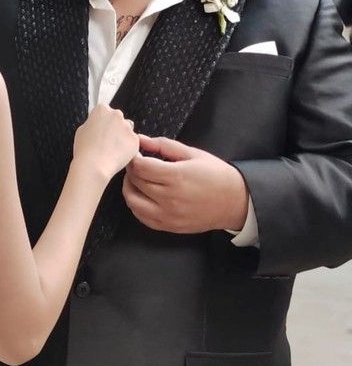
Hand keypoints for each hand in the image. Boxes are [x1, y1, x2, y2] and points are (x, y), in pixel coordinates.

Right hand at [73, 105, 139, 181]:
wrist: (94, 165)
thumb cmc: (85, 149)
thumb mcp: (81, 130)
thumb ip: (91, 123)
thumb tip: (95, 125)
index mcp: (102, 109)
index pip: (104, 110)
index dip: (101, 121)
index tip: (100, 129)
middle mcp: (116, 115)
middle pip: (117, 118)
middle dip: (114, 127)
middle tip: (106, 140)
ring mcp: (127, 127)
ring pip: (127, 130)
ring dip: (122, 137)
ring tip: (111, 149)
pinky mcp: (135, 139)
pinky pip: (132, 142)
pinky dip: (127, 148)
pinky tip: (117, 155)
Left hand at [122, 134, 248, 232]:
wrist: (235, 202)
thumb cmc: (215, 174)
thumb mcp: (192, 153)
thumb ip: (163, 145)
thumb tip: (141, 139)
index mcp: (176, 176)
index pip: (140, 167)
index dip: (133, 157)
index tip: (136, 153)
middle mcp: (170, 198)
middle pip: (135, 182)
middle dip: (131, 169)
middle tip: (136, 163)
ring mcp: (168, 215)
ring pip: (133, 201)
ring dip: (129, 187)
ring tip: (137, 179)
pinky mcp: (169, 227)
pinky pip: (141, 217)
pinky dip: (136, 204)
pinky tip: (143, 195)